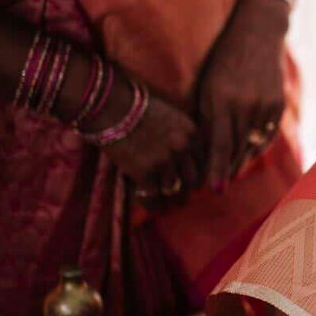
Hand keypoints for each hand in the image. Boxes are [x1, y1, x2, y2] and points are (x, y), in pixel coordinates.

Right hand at [95, 86, 200, 206]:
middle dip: (186, 190)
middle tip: (181, 198)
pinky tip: (155, 208)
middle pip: (192, 180)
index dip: (197, 175)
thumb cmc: (138, 108)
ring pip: (174, 191)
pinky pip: (153, 197)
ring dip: (171, 201)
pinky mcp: (145, 172)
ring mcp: (165, 162)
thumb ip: (183, 136)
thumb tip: (186, 159)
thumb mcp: (172, 117)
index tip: (191, 182)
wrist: (112, 107)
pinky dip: (154, 205)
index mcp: (192, 133)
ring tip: (168, 206)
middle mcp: (183, 149)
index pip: (204, 163)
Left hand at [197, 0, 288, 189]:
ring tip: (230, 170)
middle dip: (226, 169)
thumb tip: (202, 150)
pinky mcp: (278, 104)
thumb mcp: (208, 85)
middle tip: (217, 186)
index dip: (215, 169)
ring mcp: (265, 105)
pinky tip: (248, 151)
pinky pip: (267, 133)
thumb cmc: (223, 58)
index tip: (212, 189)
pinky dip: (257, 144)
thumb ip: (207, 115)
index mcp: (222, 99)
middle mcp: (245, 104)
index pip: (218, 144)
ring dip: (241, 158)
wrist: (258, 32)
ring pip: (253, 143)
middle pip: (236, 148)